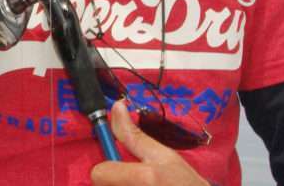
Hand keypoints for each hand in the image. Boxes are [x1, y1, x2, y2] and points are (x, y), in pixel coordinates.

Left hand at [90, 102, 208, 185]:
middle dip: (113, 181)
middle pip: (102, 185)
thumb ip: (133, 134)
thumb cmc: (185, 183)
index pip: (98, 173)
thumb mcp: (163, 156)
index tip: (119, 169)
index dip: (106, 169)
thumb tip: (116, 107)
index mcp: (143, 178)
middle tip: (133, 181)